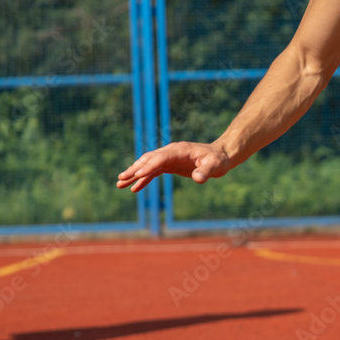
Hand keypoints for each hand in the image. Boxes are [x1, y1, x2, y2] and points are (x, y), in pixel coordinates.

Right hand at [116, 141, 230, 192]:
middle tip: (121, 179)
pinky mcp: (169, 165)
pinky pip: (153, 172)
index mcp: (179, 150)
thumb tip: (198, 179)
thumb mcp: (215, 166)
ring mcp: (169, 158)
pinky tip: (134, 188)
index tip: (136, 175)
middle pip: (148, 160)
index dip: (149, 166)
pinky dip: (143, 180)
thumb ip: (206, 171)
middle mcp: (170, 152)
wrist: (220, 156)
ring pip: (147, 166)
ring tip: (120, 184)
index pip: (160, 157)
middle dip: (134, 169)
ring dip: (134, 175)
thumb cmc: (218, 160)